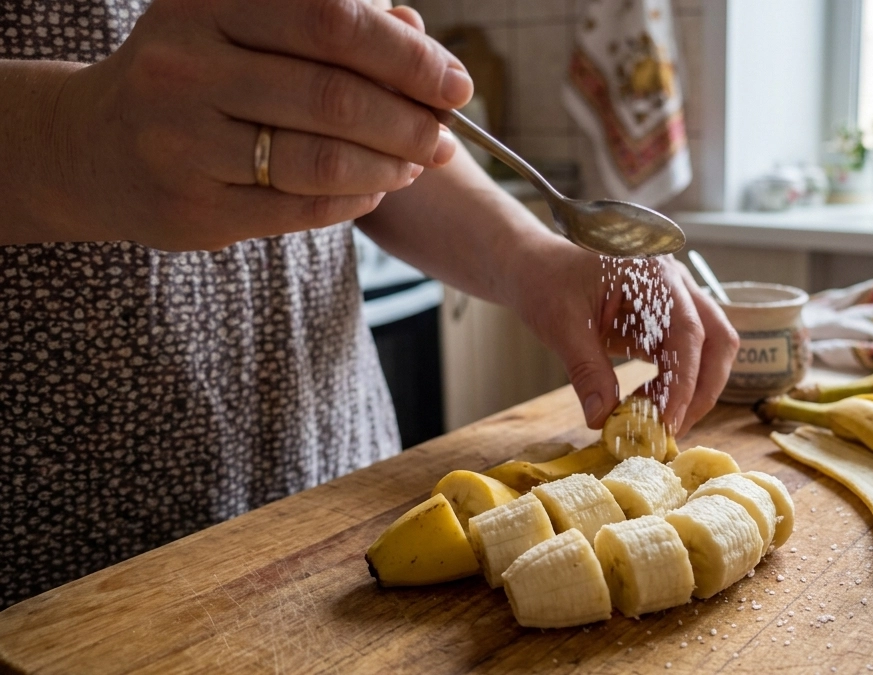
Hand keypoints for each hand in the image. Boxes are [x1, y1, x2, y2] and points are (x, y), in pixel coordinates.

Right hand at [50, 0, 469, 250]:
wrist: (94, 146)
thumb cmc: (198, 76)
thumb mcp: (245, 26)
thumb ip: (331, 25)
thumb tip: (419, 35)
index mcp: (208, 3)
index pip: (332, 20)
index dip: (407, 56)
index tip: (455, 83)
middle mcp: (186, 65)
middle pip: (333, 94)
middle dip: (409, 120)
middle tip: (444, 135)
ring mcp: (182, 140)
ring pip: (321, 158)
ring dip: (389, 165)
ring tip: (416, 163)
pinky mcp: (193, 206)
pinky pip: (300, 207)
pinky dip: (354, 198)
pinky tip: (375, 188)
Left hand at [511, 239, 738, 436]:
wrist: (535, 268)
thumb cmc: (547, 282)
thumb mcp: (562, 325)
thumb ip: (587, 371)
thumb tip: (602, 419)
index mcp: (654, 273)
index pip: (688, 330)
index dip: (684, 380)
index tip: (669, 421)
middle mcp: (675, 284)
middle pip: (717, 339)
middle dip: (701, 390)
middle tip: (672, 429)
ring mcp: (674, 302)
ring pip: (708, 351)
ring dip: (690, 391)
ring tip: (656, 421)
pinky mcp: (665, 323)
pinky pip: (683, 358)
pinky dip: (672, 386)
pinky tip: (647, 405)